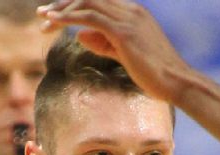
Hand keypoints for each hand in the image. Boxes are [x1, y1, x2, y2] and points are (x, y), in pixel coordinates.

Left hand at [38, 0, 193, 103]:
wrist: (178, 82)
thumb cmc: (156, 75)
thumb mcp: (125, 55)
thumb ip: (104, 43)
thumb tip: (80, 34)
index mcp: (133, 13)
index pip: (98, 1)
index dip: (74, 5)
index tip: (54, 15)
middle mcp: (131, 10)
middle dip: (63, 4)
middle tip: (41, 15)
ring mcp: (128, 18)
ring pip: (87, 3)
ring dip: (61, 10)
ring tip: (43, 21)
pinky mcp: (123, 32)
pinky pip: (89, 17)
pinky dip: (67, 17)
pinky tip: (53, 23)